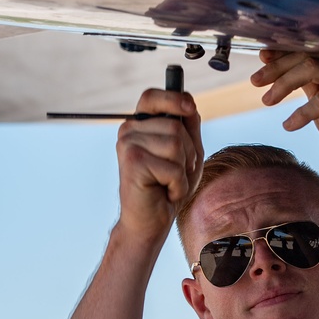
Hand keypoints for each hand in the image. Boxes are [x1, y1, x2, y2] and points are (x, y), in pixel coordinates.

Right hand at [115, 88, 202, 243]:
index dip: (172, 97)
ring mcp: (128, 145)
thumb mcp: (187, 154)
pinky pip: (173, 167)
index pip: (151, 97)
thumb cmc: (168, 187)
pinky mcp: (133, 162)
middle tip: (175, 173)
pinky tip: (165, 193)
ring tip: (169, 183)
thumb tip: (190, 103)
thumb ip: (189, 129)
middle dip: (188, 153)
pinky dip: (177, 185)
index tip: (190, 107)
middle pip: (176, 126)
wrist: (150, 221)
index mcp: (140, 126)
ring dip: (182, 171)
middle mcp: (129, 131)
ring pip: (177, 145)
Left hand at [250, 51, 318, 177]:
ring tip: (267, 101)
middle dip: (277, 68)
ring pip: (312, 69)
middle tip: (255, 82)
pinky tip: (288, 125)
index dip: (281, 52)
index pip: (307, 48)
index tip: (260, 58)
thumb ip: (304, 80)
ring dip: (284, 85)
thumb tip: (273, 61)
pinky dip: (301, 113)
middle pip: (306, 55)